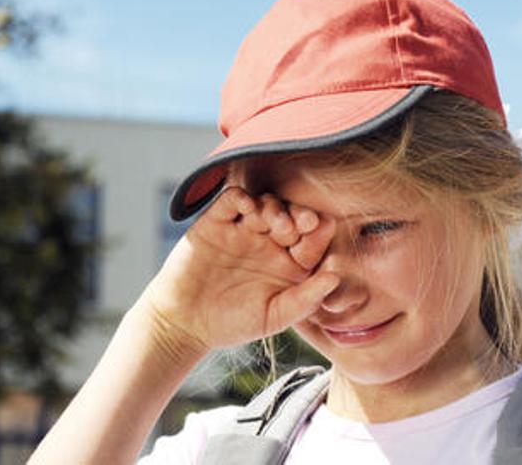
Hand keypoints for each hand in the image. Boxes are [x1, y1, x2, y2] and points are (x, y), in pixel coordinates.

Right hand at [140, 186, 337, 352]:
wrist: (185, 324)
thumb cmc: (234, 324)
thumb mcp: (275, 316)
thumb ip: (306, 299)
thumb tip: (336, 278)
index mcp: (291, 262)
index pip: (312, 239)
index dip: (318, 231)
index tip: (321, 228)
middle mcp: (270, 242)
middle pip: (292, 215)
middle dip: (299, 215)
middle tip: (301, 223)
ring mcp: (243, 230)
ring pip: (264, 204)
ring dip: (273, 207)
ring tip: (274, 223)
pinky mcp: (216, 223)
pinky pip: (231, 200)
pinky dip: (240, 198)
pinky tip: (248, 207)